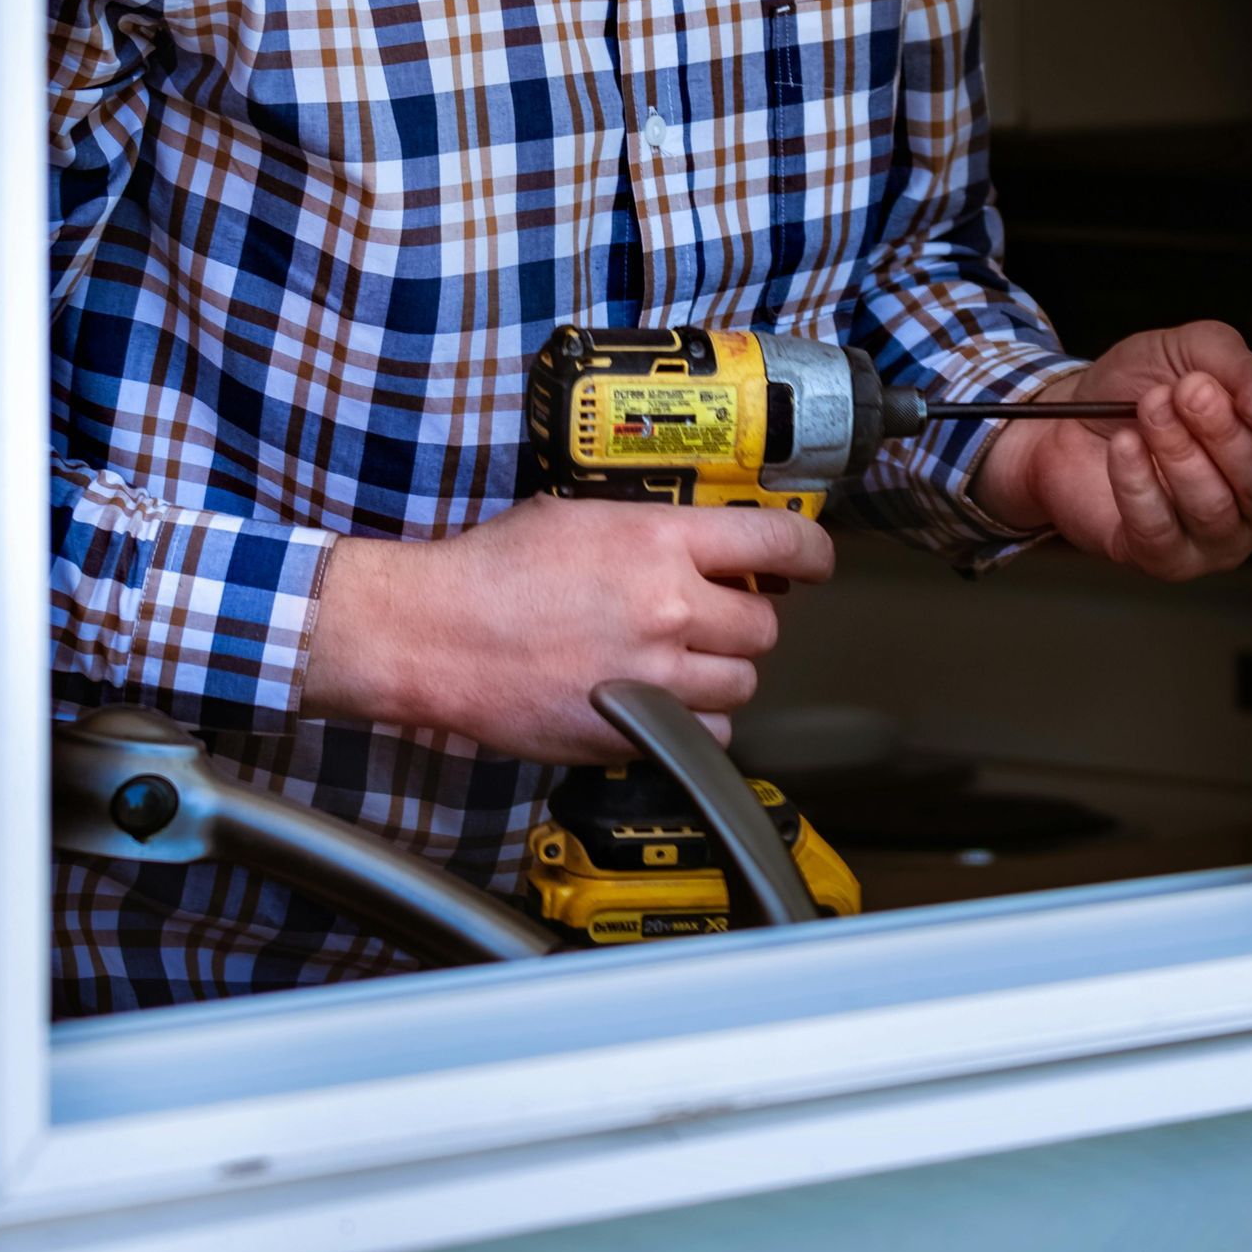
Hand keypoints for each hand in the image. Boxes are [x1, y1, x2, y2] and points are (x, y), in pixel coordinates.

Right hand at [300, 493, 832, 761]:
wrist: (436, 634)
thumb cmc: (494, 568)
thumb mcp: (579, 516)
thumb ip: (650, 532)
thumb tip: (700, 542)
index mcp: (661, 542)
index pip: (778, 542)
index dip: (811, 552)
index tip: (815, 561)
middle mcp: (671, 608)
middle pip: (764, 624)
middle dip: (743, 618)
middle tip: (711, 615)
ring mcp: (655, 676)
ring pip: (742, 684)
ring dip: (722, 673)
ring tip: (678, 661)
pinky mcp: (632, 734)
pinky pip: (703, 736)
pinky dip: (694, 726)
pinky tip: (658, 704)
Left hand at [970, 321, 1251, 578]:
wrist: (1067, 419)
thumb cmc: (1138, 389)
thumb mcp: (1190, 353)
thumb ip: (1235, 365)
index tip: (1244, 394)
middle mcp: (1251, 504)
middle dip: (1222, 432)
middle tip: (1188, 392)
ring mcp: (1210, 539)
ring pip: (1211, 506)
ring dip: (1176, 449)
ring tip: (1149, 408)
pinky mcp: (1162, 557)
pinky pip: (1158, 529)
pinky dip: (1137, 481)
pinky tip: (1124, 446)